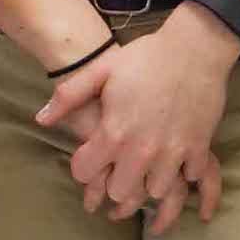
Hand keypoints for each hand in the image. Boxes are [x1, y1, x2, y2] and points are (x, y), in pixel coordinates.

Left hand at [39, 13, 233, 232]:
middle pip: (120, 192)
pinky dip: (182, 171)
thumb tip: (40, 119)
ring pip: (155, 191)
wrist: (195, 47)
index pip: (85, 172)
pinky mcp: (198, 148)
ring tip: (146, 169)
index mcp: (114, 134)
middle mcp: (142, 151)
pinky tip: (176, 159)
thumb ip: (68, 96)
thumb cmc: (146, 57)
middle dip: (115, 183)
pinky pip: (190, 177)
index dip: (83, 166)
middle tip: (117, 169)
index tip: (89, 157)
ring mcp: (173, 152)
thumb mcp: (101, 70)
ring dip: (149, 182)